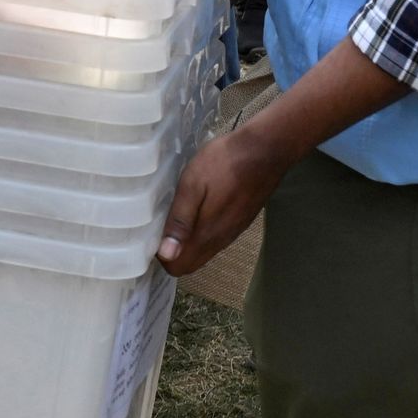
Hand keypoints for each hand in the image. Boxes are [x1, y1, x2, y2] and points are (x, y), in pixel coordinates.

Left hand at [157, 122, 282, 275]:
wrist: (265, 150)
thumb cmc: (224, 164)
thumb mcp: (193, 186)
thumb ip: (180, 221)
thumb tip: (166, 255)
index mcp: (207, 235)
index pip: (179, 267)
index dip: (162, 255)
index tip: (152, 233)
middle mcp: (221, 240)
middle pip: (191, 262)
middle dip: (173, 250)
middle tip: (161, 221)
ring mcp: (233, 231)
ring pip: (204, 250)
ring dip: (188, 240)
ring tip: (176, 211)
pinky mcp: (241, 221)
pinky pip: (216, 237)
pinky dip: (203, 231)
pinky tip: (199, 206)